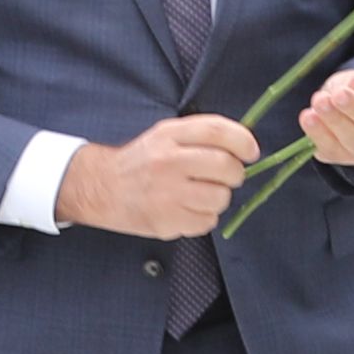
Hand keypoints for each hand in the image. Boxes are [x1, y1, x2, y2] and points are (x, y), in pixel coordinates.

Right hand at [60, 115, 261, 238]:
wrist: (102, 188)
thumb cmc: (142, 162)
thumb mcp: (165, 136)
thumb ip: (201, 136)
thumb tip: (244, 145)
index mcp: (169, 136)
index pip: (217, 131)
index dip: (243, 141)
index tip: (251, 152)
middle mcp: (168, 162)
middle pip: (225, 166)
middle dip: (234, 174)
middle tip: (226, 177)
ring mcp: (167, 194)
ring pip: (220, 197)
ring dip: (219, 198)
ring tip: (201, 195)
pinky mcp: (166, 221)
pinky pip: (207, 222)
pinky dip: (204, 218)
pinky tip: (187, 209)